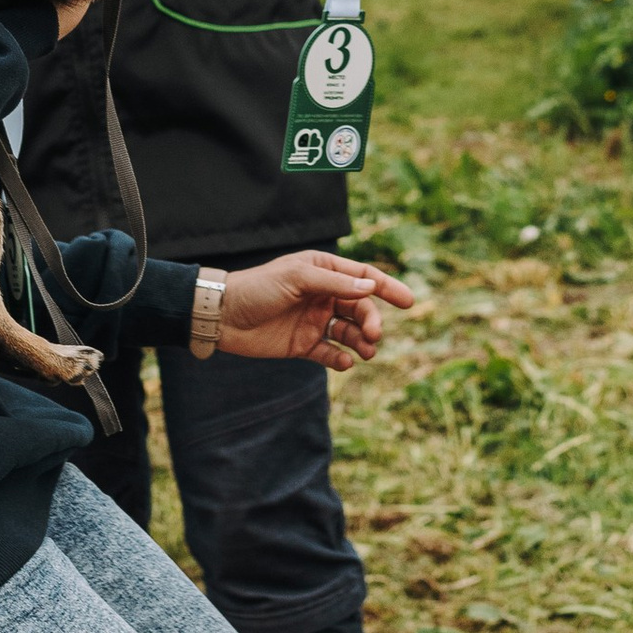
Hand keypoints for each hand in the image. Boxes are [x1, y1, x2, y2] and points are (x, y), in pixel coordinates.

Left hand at [213, 248, 414, 367]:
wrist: (223, 316)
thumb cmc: (258, 288)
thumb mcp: (298, 278)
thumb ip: (335, 283)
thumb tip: (371, 288)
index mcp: (323, 270)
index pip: (363, 278)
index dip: (387, 288)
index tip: (408, 302)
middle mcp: (322, 295)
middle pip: (360, 307)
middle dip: (371, 321)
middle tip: (374, 336)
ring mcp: (314, 321)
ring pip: (349, 332)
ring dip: (361, 342)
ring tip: (366, 353)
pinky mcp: (303, 345)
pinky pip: (330, 353)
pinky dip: (341, 358)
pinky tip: (344, 362)